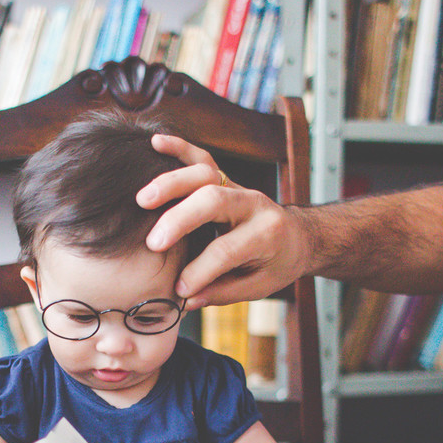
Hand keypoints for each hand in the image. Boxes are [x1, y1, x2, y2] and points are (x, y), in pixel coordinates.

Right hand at [138, 134, 312, 308]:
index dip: (200, 272)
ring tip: (143, 200)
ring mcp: (240, 186)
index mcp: (267, 234)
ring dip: (171, 183)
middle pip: (213, 201)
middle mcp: (254, 204)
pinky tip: (156, 143)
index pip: (226, 250)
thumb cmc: (277, 264)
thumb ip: (223, 292)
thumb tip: (188, 300)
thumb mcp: (259, 286)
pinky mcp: (228, 178)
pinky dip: (180, 147)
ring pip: (205, 173)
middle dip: (180, 219)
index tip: (180, 290)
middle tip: (153, 243)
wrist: (299, 236)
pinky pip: (203, 156)